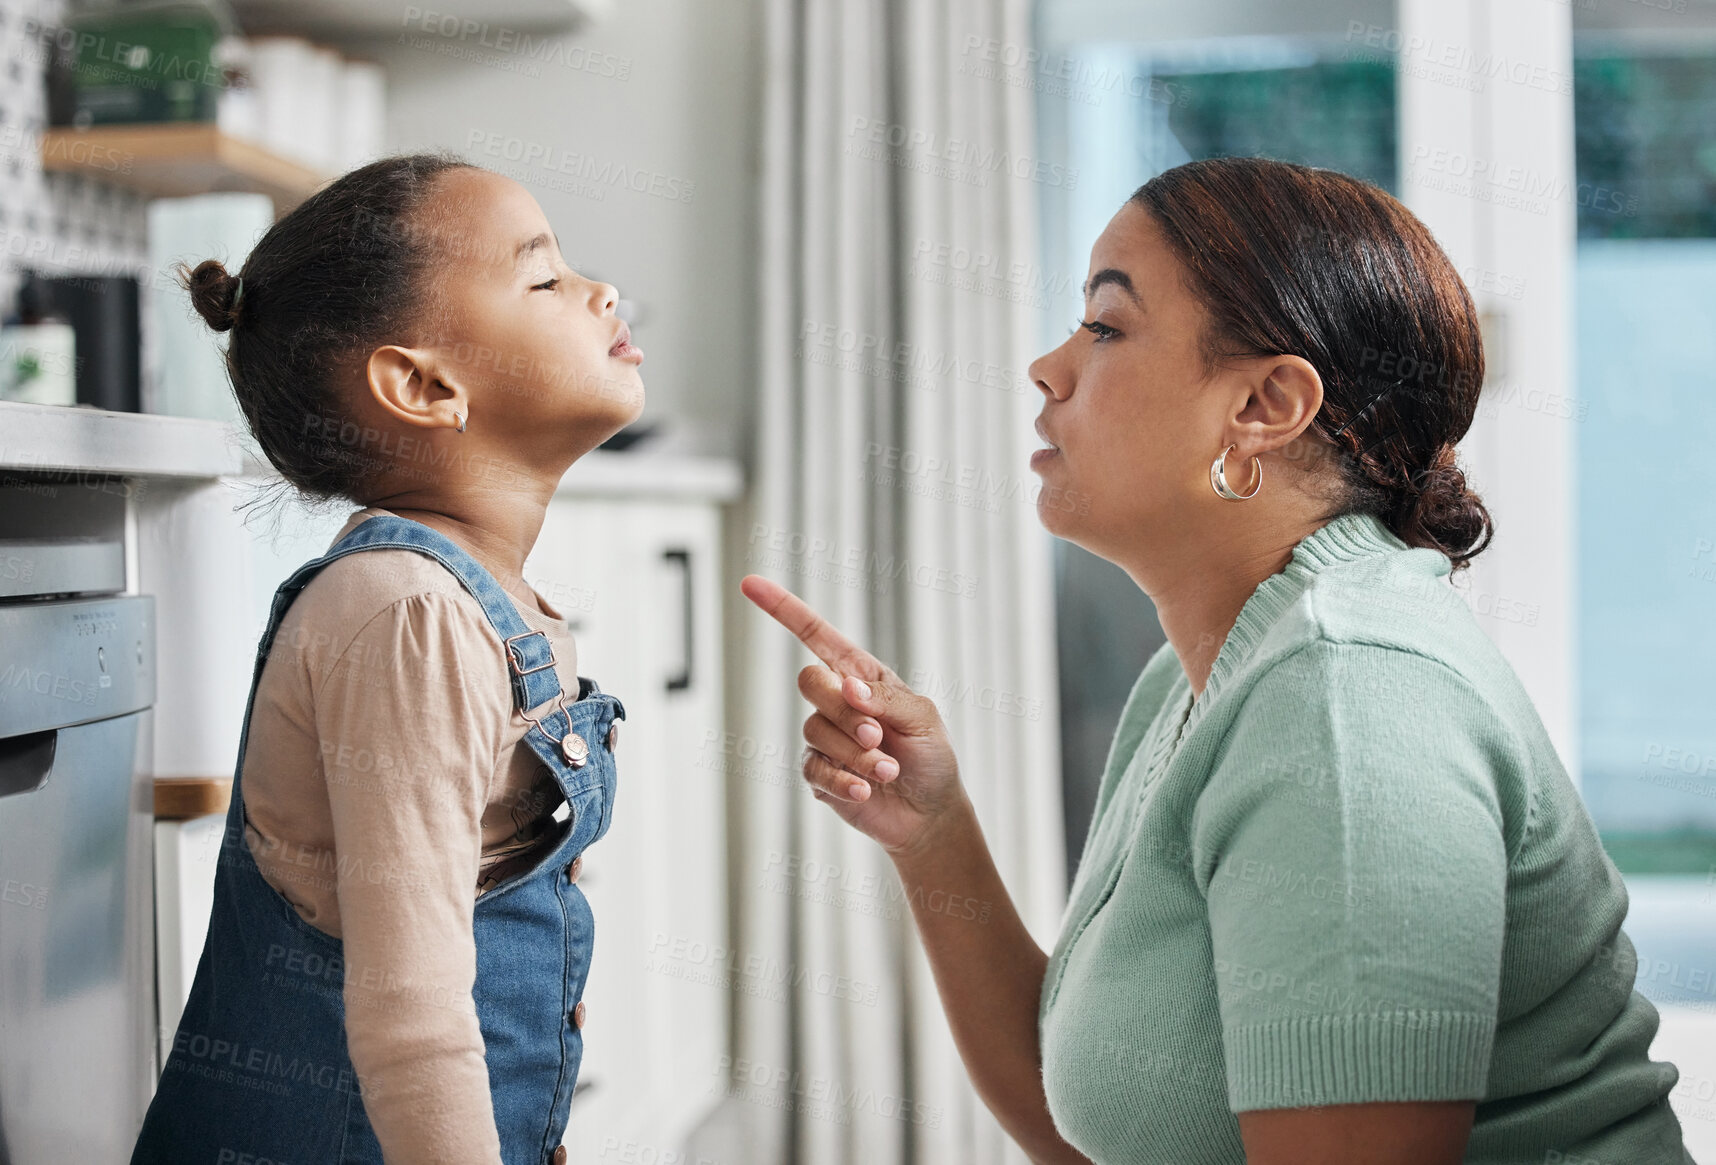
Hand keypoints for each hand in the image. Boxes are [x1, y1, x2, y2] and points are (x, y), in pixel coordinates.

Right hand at [739, 574, 965, 855]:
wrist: (930, 812)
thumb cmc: (931, 755)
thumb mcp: (923, 717)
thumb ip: (886, 698)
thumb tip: (847, 687)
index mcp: (860, 675)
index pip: (816, 634)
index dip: (783, 608)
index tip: (750, 583)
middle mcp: (836, 701)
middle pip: (809, 682)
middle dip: (844, 711)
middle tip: (877, 735)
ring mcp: (824, 738)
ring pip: (814, 730)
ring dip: (856, 753)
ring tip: (887, 770)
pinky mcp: (818, 773)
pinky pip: (813, 769)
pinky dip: (843, 780)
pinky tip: (866, 790)